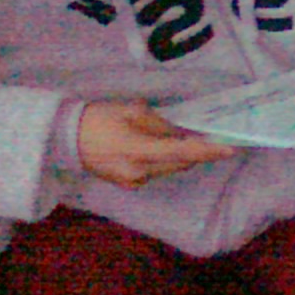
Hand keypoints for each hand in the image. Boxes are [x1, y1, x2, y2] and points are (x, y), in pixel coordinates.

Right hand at [78, 100, 234, 188]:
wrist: (66, 138)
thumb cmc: (99, 119)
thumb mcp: (133, 111)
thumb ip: (162, 125)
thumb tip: (183, 134)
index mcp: (139, 152)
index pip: (182, 152)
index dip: (208, 151)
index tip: (229, 149)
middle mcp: (139, 173)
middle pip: (180, 163)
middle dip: (196, 151)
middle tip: (208, 135)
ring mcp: (133, 181)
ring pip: (170, 168)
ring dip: (180, 154)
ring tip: (182, 137)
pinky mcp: (128, 183)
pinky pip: (157, 170)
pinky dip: (165, 159)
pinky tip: (161, 145)